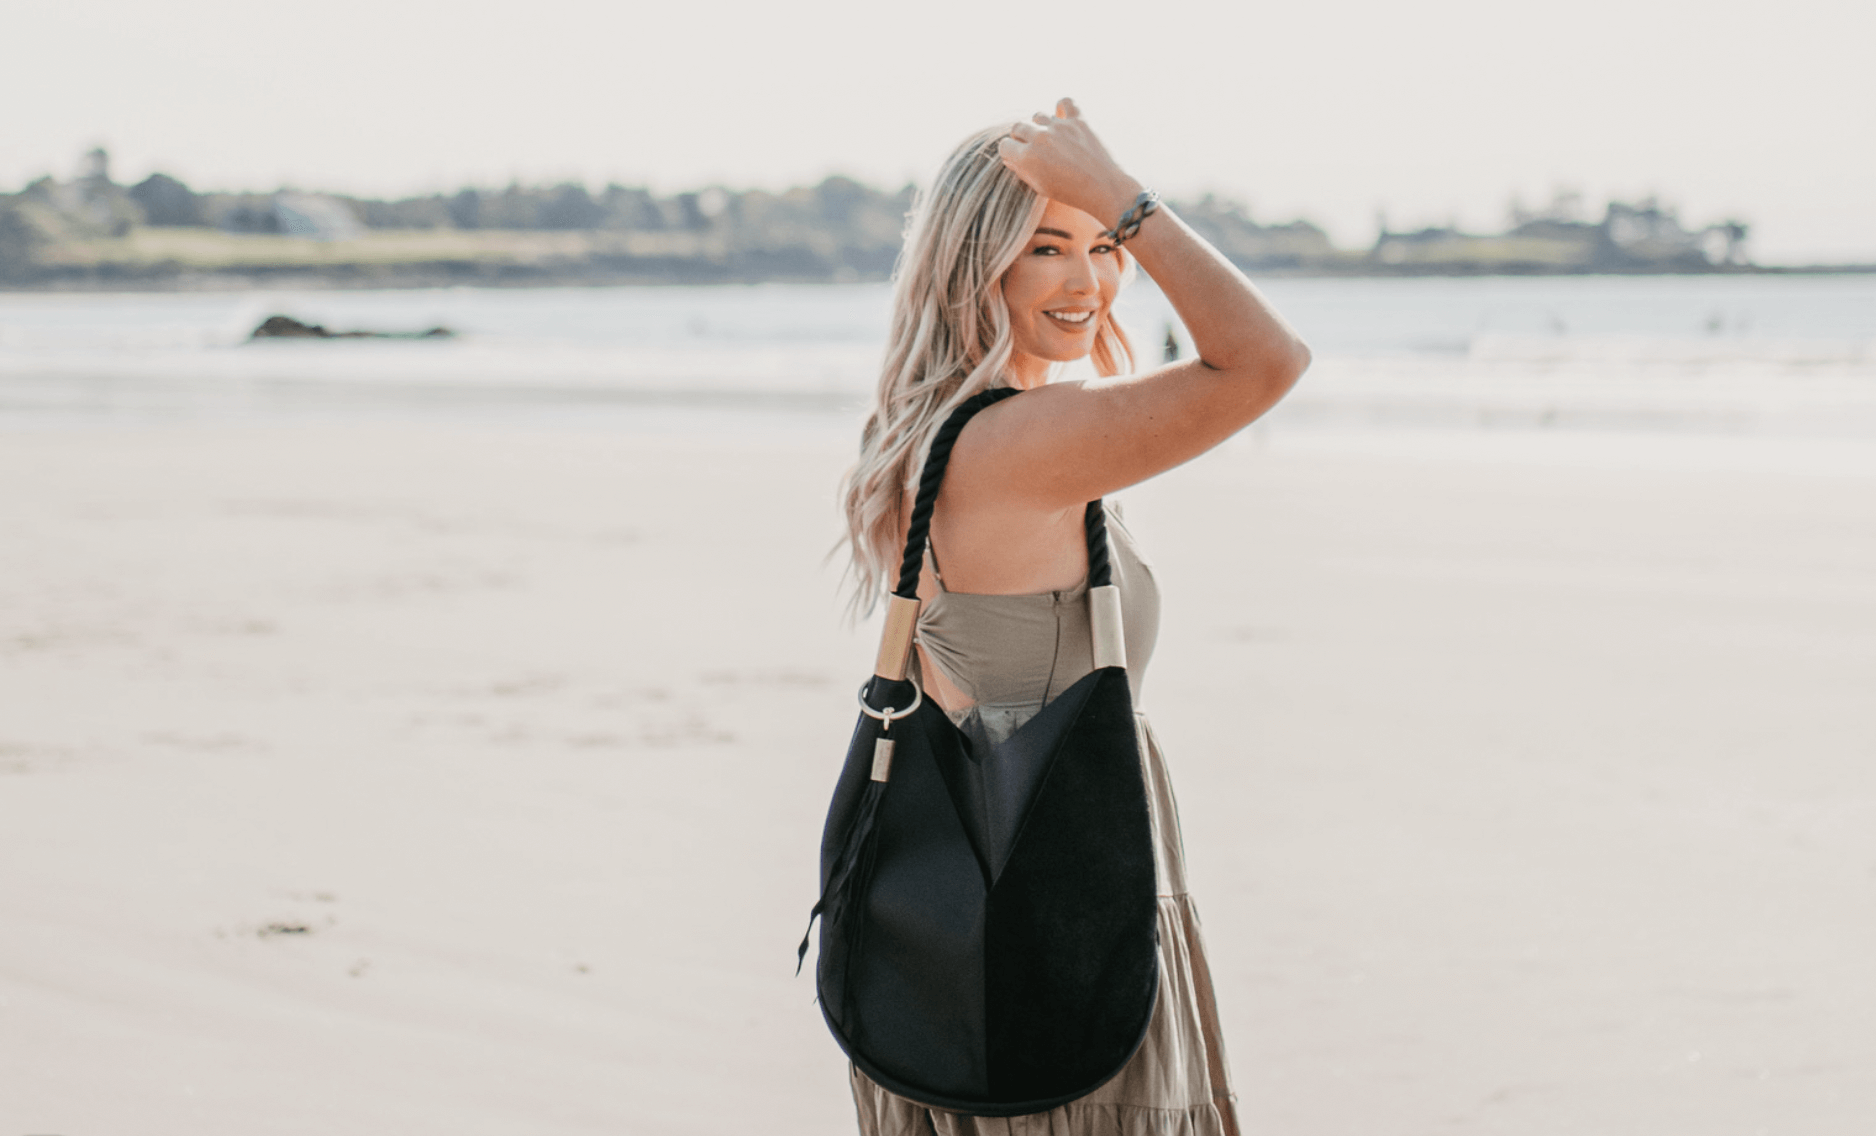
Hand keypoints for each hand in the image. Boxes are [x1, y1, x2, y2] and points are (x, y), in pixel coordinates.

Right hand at [997, 99, 1142, 223]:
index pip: (1004, 145)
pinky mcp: (1079, 120)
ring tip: (1050, 137)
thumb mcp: (1040, 187)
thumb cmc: (1072, 193)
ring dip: (1040, 125)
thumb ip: (1022, 170)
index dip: (1010, 152)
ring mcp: (1060, 127)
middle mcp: (1040, 138)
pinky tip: (1063, 116)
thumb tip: (1011, 158)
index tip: (1017, 156)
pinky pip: (1065, 102)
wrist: (1105, 189)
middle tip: (1033, 148)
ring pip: (1038, 115)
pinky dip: (1062, 107)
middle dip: (1021, 138)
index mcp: (1027, 157)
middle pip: (1018, 127)